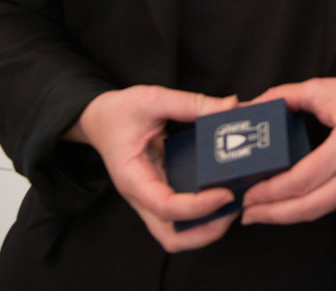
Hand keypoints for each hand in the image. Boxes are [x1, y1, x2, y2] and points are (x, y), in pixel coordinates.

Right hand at [67, 85, 240, 250]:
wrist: (99, 119)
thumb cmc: (119, 113)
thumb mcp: (153, 99)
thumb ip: (191, 103)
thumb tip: (230, 106)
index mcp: (133, 177)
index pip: (165, 207)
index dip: (198, 207)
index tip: (225, 193)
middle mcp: (142, 196)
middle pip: (172, 237)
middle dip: (206, 231)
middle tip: (235, 207)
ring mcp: (152, 198)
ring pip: (178, 233)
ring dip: (208, 226)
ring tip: (235, 202)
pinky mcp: (162, 192)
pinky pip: (183, 216)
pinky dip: (205, 213)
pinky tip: (226, 191)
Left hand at [240, 76, 335, 224]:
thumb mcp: (326, 90)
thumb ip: (287, 95)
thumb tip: (257, 104)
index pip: (301, 180)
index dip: (271, 192)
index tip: (250, 192)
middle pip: (308, 207)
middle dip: (273, 214)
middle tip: (248, 213)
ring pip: (319, 211)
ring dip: (288, 215)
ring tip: (263, 212)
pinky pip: (332, 204)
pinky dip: (308, 206)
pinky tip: (292, 202)